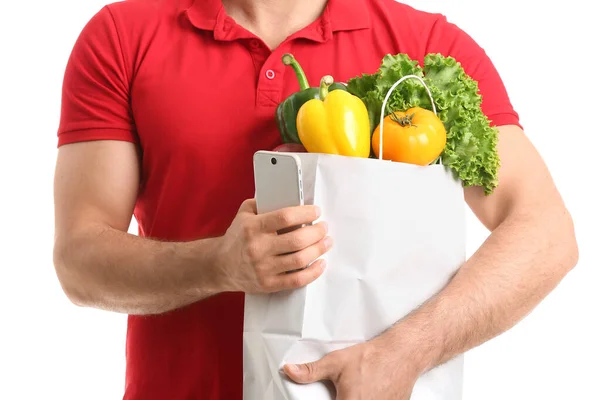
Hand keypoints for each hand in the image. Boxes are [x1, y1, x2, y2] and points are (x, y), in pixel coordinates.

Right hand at [214, 199, 331, 293]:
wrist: (219, 266)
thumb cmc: (236, 238)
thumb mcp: (243, 214)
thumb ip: (262, 202)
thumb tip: (286, 194)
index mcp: (253, 227)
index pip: (285, 217)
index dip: (305, 213)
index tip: (316, 211)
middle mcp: (258, 248)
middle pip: (297, 240)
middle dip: (317, 232)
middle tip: (324, 227)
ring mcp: (264, 268)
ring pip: (300, 260)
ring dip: (319, 249)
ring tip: (326, 242)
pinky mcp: (269, 284)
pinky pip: (297, 280)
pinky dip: (313, 272)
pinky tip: (321, 263)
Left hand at [283, 340, 419, 399]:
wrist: (401, 354)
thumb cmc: (371, 358)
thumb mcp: (336, 362)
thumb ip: (311, 371)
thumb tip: (290, 371)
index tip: (332, 397)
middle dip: (341, 399)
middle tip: (343, 392)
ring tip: (357, 390)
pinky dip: (368, 399)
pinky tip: (368, 392)